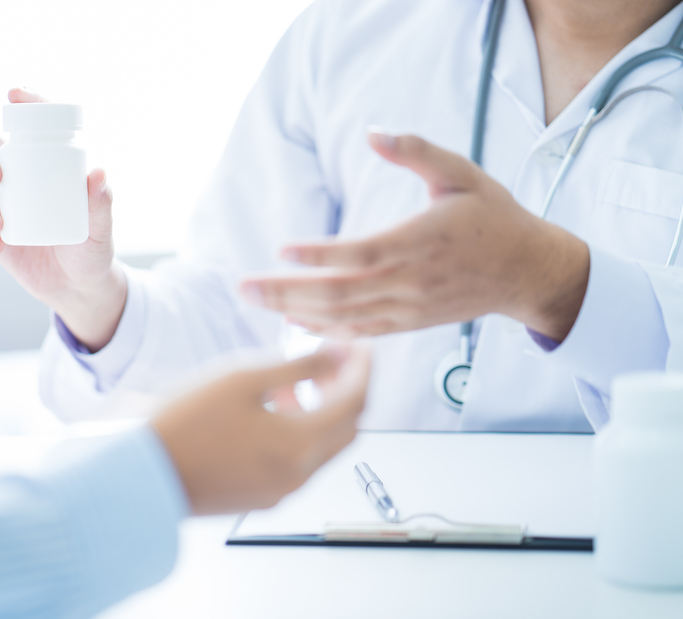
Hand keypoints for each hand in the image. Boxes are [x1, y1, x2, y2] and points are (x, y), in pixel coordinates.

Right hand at [0, 87, 126, 351]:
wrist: (79, 289)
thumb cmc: (93, 250)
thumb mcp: (100, 229)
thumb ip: (101, 204)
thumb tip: (99, 174)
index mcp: (47, 168)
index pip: (31, 127)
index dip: (23, 104)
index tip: (15, 96)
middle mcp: (20, 180)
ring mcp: (3, 206)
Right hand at [151, 345, 369, 514]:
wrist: (137, 472)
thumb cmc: (183, 422)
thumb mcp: (243, 377)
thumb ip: (299, 366)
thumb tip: (336, 356)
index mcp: (299, 443)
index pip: (356, 400)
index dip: (361, 368)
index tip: (356, 346)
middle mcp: (298, 473)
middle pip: (347, 429)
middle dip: (346, 391)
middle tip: (331, 362)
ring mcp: (280, 491)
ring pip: (323, 448)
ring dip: (320, 413)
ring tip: (288, 384)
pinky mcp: (260, 498)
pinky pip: (297, 464)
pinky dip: (298, 435)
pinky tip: (268, 414)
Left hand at [240, 131, 589, 342]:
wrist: (528, 271)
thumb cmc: (493, 217)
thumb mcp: (462, 173)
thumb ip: (417, 153)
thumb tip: (373, 132)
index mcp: (420, 242)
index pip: (358, 254)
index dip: (318, 255)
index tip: (281, 250)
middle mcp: (409, 281)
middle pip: (338, 293)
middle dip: (286, 291)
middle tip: (244, 286)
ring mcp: (408, 308)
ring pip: (343, 316)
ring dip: (295, 311)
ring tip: (257, 302)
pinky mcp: (409, 323)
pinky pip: (361, 332)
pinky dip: (326, 330)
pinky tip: (295, 322)